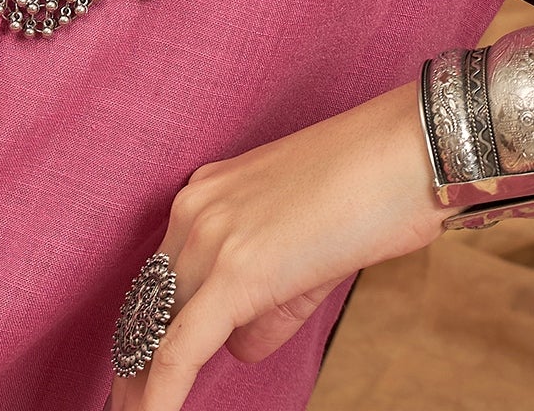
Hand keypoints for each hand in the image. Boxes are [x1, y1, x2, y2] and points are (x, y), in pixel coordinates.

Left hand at [109, 80, 443, 410]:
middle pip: (150, 306)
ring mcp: (211, 237)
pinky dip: (158, 394)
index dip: (145, 330)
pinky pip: (179, 349)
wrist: (411, 149)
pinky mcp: (237, 272)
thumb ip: (268, 304)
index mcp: (207, 195)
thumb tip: (238, 347)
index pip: (161, 279)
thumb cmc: (374, 188)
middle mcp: (196, 210)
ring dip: (142, 385)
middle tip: (122, 407)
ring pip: (158, 330)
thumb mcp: (307, 251)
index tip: (133, 370)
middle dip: (134, 364)